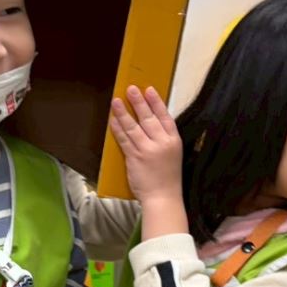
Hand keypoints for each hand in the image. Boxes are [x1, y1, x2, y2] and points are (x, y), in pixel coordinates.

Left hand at [109, 86, 183, 202]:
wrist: (163, 197)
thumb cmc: (168, 177)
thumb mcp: (173, 154)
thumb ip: (164, 138)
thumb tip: (151, 123)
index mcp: (174, 141)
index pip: (165, 116)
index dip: (156, 102)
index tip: (149, 89)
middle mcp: (161, 143)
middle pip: (148, 118)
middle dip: (138, 102)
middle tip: (131, 89)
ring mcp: (147, 150)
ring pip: (133, 127)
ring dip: (123, 113)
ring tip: (116, 101)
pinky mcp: (134, 158)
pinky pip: (124, 140)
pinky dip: (117, 129)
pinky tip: (112, 120)